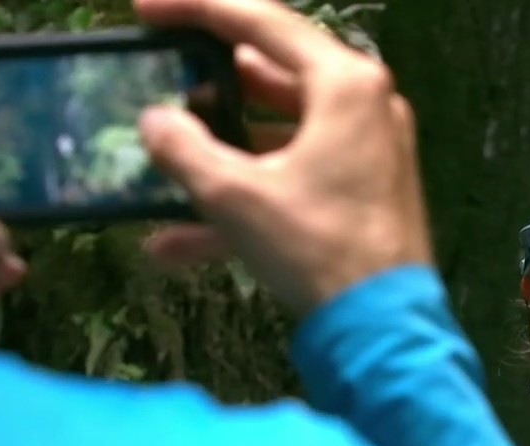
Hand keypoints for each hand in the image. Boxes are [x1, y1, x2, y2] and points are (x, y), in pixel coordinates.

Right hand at [134, 0, 432, 314]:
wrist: (383, 330)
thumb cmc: (319, 251)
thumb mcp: (236, 197)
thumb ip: (184, 149)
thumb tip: (155, 121)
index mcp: (344, 85)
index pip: (259, 21)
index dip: (196, 9)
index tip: (146, 9)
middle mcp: (363, 106)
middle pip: (270, 74)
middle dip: (207, 84)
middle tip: (158, 77)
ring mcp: (365, 151)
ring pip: (275, 133)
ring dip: (219, 150)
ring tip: (164, 155)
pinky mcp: (359, 193)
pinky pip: (290, 177)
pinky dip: (243, 197)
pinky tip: (176, 243)